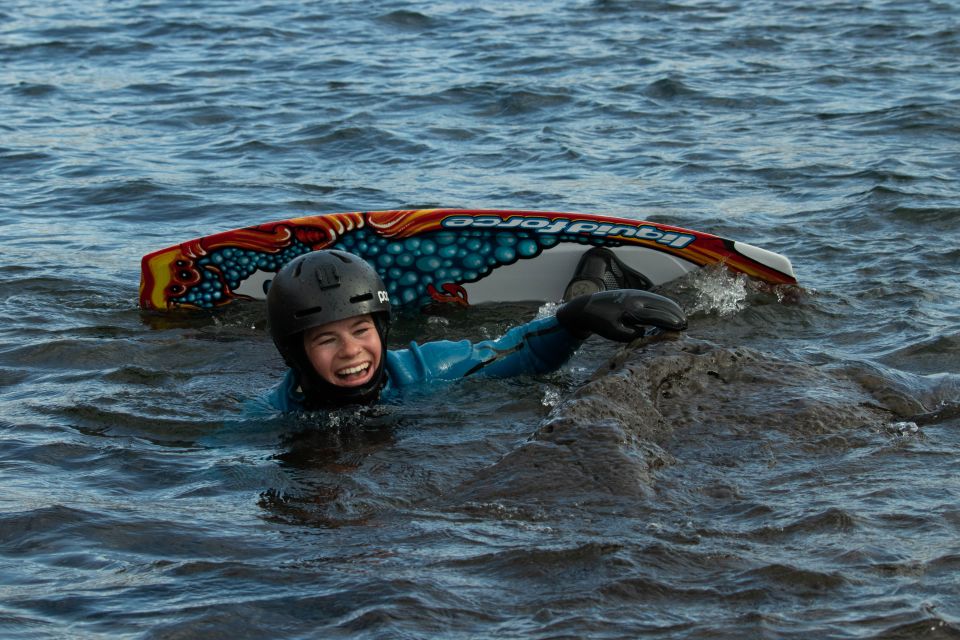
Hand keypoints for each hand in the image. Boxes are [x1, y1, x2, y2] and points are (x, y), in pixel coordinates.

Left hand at [556, 290, 686, 341]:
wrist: (588, 306)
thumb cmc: (601, 323)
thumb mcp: (613, 333)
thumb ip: (630, 334)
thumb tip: (645, 332)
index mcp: (630, 310)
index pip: (655, 316)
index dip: (669, 322)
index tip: (681, 327)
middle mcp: (635, 299)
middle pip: (661, 306)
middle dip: (675, 315)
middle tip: (686, 325)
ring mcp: (636, 294)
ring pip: (660, 300)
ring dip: (673, 309)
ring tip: (683, 319)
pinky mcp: (636, 293)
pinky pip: (655, 298)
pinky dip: (666, 304)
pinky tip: (672, 310)